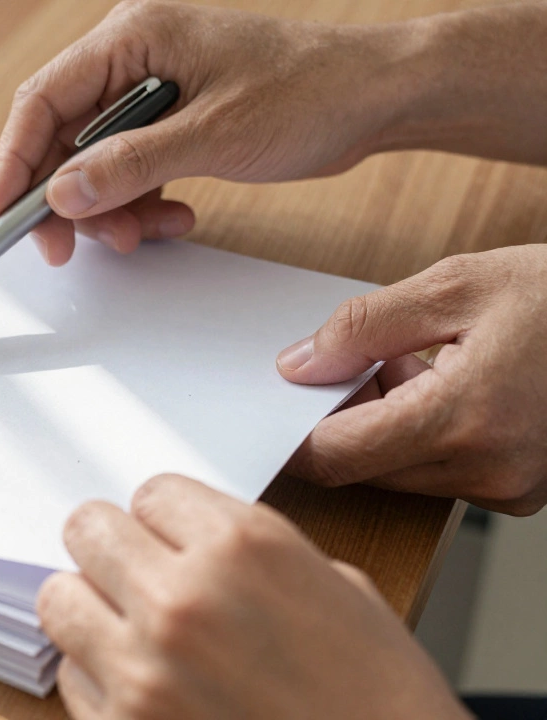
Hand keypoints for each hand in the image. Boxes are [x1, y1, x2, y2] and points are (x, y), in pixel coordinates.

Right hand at [0, 0, 415, 264]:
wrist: (377, 97)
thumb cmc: (312, 91)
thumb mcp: (214, 134)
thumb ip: (129, 164)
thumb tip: (60, 193)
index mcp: (134, 36)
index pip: (43, 100)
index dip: (12, 162)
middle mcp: (133, 58)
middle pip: (61, 137)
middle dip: (66, 199)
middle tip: (68, 247)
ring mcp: (150, 91)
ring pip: (91, 163)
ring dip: (109, 209)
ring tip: (146, 231)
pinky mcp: (169, 121)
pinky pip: (127, 171)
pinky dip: (138, 203)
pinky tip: (171, 218)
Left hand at [37, 475, 466, 719]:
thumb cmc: (379, 697)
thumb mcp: (337, 590)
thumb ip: (248, 552)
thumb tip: (184, 539)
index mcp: (243, 546)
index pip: (151, 492)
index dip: (166, 519)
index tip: (174, 540)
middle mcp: (182, 597)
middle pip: (88, 529)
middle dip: (113, 548)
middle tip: (137, 574)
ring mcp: (143, 668)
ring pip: (60, 597)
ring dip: (92, 607)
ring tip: (131, 628)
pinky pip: (70, 675)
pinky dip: (98, 676)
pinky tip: (144, 687)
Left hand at [277, 245, 546, 514]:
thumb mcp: (456, 286)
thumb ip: (363, 327)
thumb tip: (297, 365)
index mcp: (467, 419)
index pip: (339, 455)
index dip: (293, 435)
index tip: (268, 410)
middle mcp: (490, 470)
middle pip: (366, 467)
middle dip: (345, 418)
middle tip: (359, 358)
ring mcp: (511, 487)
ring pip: (400, 472)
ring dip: (386, 424)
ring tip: (421, 361)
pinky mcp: (523, 490)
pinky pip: (441, 471)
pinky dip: (424, 434)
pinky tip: (451, 383)